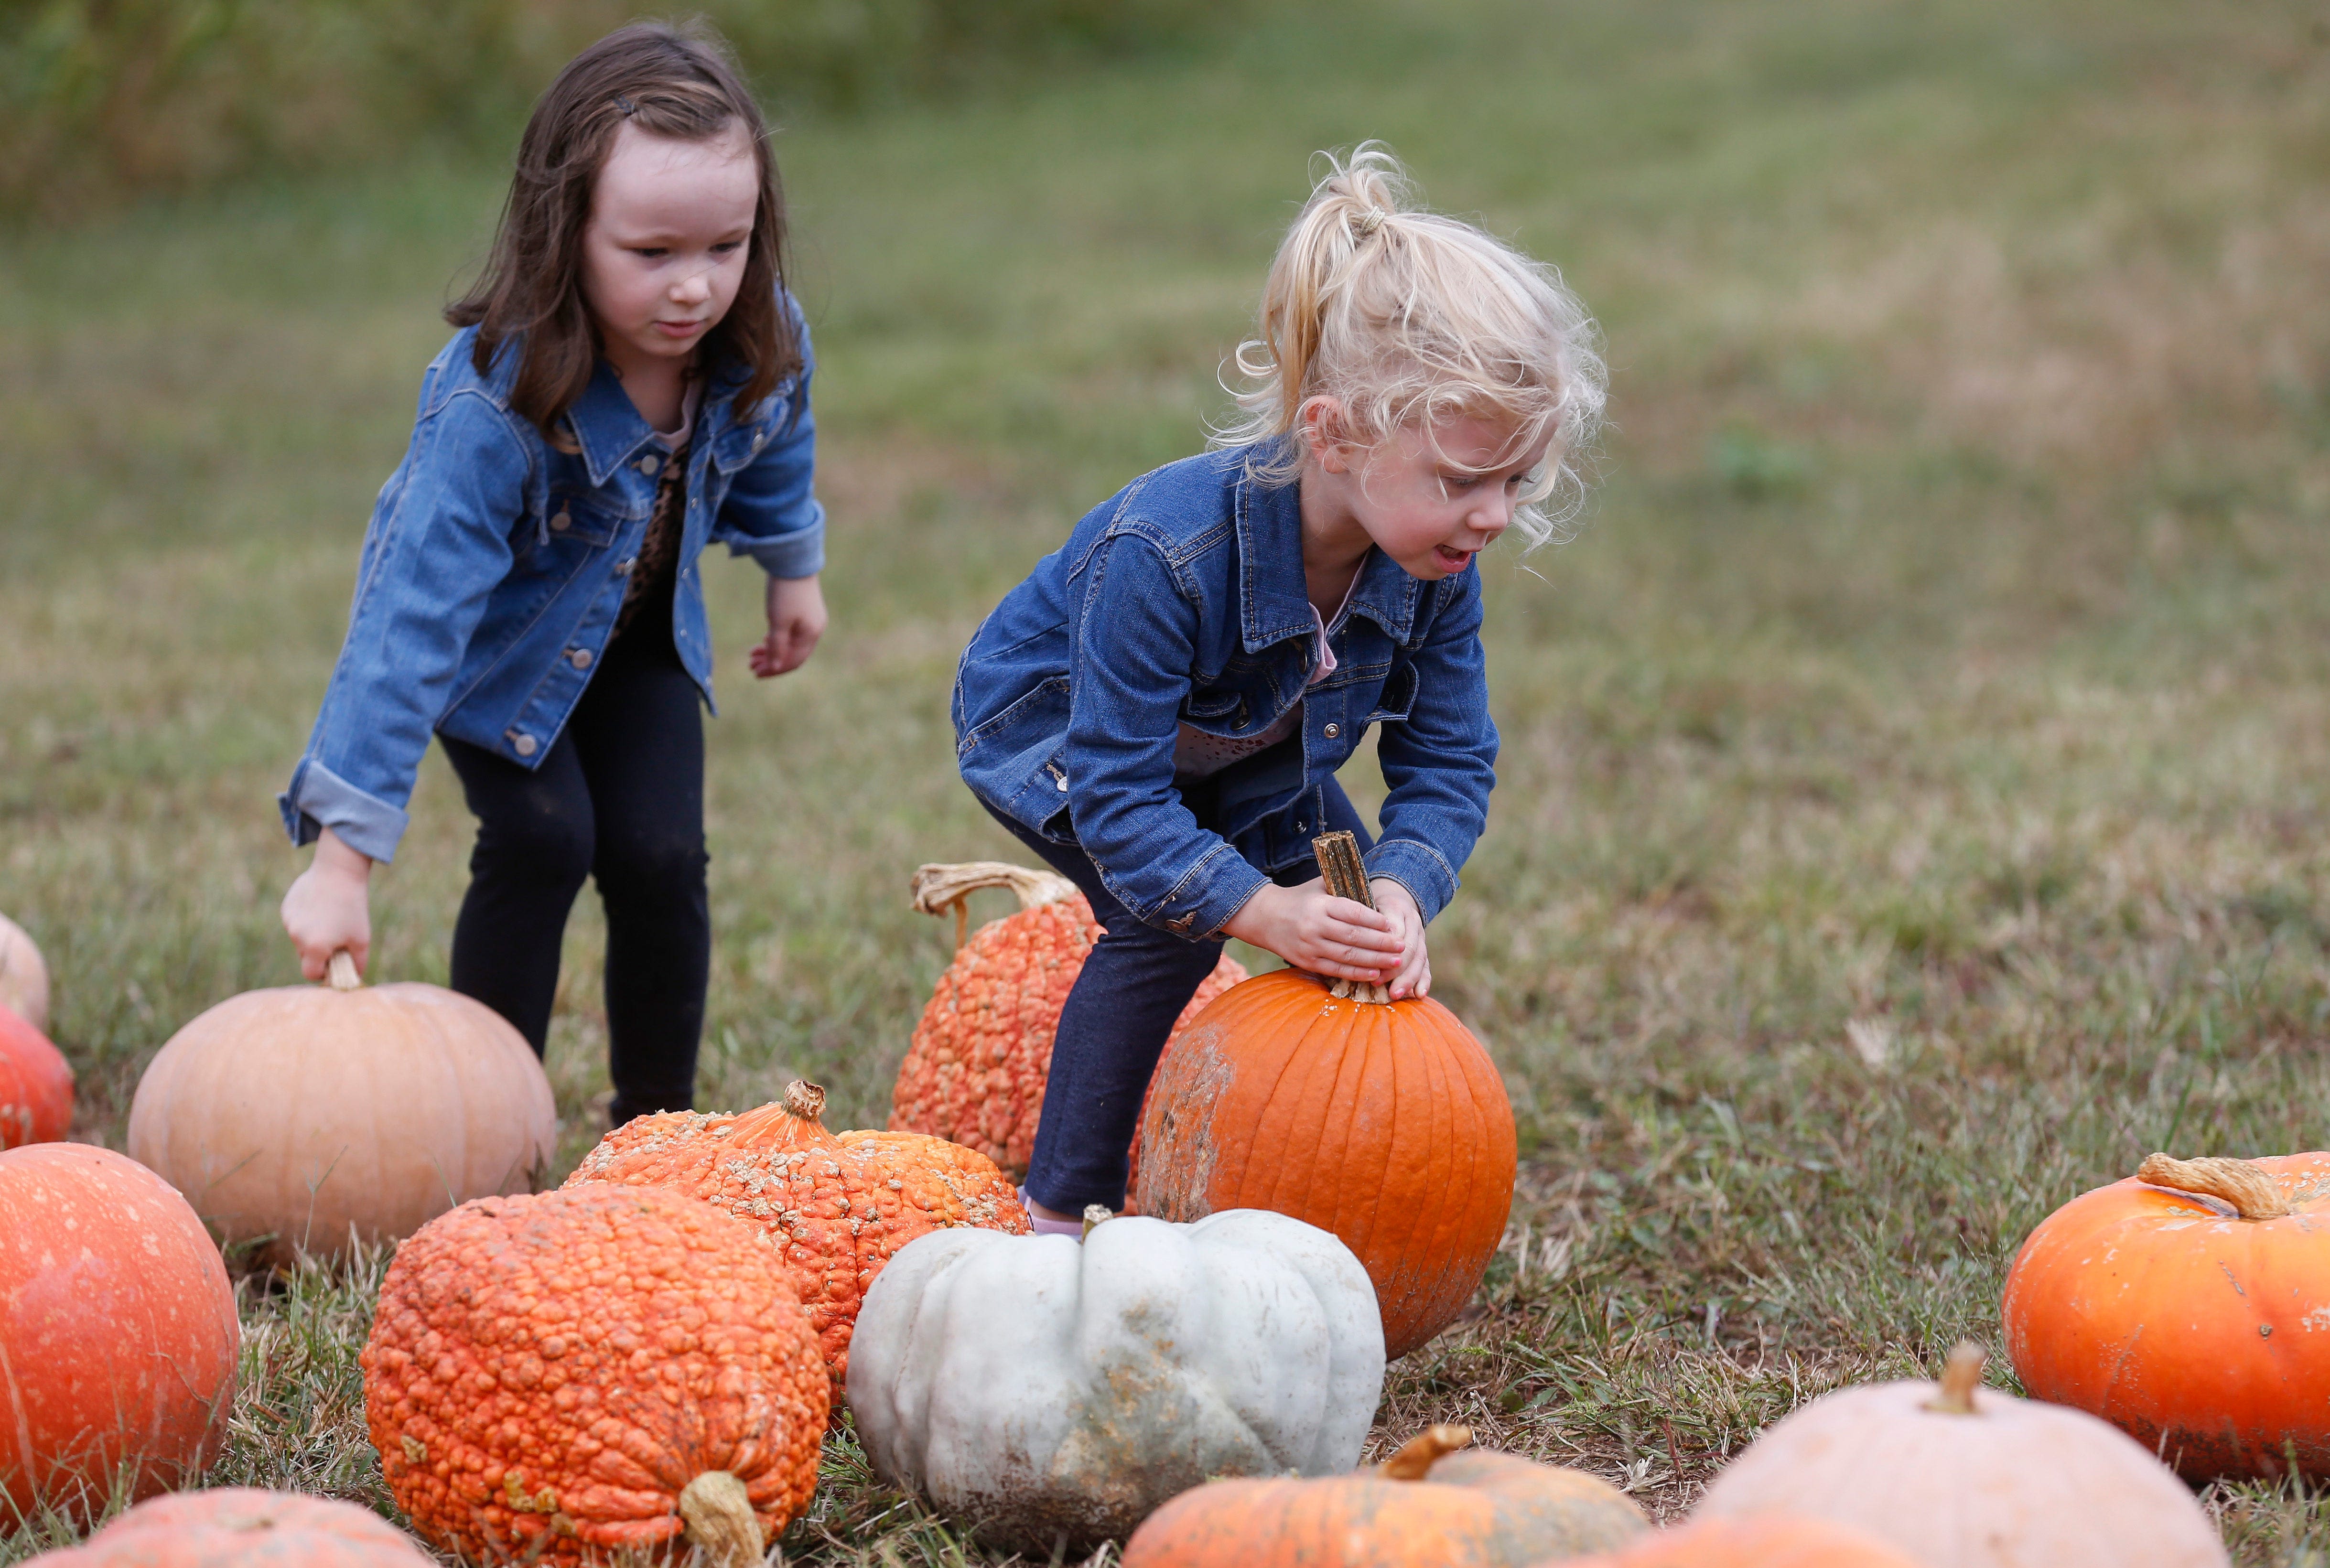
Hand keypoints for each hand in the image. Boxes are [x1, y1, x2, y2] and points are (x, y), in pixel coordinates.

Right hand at [280, 827, 372, 980]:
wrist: (338, 872)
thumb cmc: (353, 908)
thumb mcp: (362, 939)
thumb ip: (357, 964)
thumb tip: (353, 978)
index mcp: (314, 948)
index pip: (310, 973)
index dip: (322, 972)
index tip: (333, 964)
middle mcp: (297, 937)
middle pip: (305, 955)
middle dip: (319, 952)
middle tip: (337, 936)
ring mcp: (289, 921)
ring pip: (300, 937)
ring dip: (313, 933)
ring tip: (330, 916)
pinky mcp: (286, 907)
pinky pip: (296, 921)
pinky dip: (306, 919)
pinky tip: (320, 905)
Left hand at [750, 572, 825, 677]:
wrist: (792, 561)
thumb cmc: (785, 593)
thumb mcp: (778, 622)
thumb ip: (777, 647)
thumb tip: (775, 668)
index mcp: (811, 635)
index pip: (793, 661)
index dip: (774, 670)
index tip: (755, 673)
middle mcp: (813, 629)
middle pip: (791, 654)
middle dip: (770, 661)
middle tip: (750, 664)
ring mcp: (809, 619)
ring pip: (789, 643)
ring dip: (771, 650)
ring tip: (752, 653)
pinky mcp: (802, 610)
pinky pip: (790, 632)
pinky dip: (776, 638)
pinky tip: (765, 640)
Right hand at [1221, 880, 1404, 985]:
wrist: (1264, 917)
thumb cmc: (1299, 898)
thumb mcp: (1319, 885)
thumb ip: (1344, 886)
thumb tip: (1375, 888)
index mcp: (1320, 904)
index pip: (1353, 913)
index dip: (1375, 921)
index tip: (1392, 925)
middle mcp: (1315, 926)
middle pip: (1354, 937)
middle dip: (1381, 943)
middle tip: (1401, 946)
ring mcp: (1310, 946)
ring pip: (1348, 956)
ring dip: (1374, 960)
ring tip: (1395, 962)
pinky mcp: (1306, 961)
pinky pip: (1336, 969)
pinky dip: (1356, 973)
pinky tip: (1374, 973)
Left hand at [1369, 878, 1430, 999]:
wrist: (1393, 902)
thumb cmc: (1371, 909)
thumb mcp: (1365, 907)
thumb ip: (1364, 920)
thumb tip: (1363, 940)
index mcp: (1398, 908)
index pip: (1395, 932)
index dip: (1384, 949)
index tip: (1372, 966)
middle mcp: (1413, 922)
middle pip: (1409, 948)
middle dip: (1395, 969)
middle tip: (1378, 984)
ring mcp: (1421, 937)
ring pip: (1419, 959)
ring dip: (1408, 979)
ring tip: (1395, 994)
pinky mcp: (1423, 950)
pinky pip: (1426, 966)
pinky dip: (1424, 981)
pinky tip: (1420, 994)